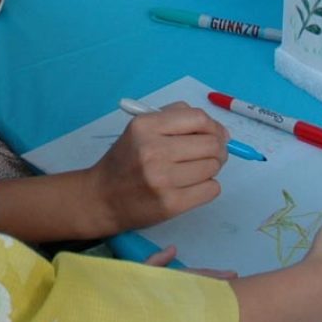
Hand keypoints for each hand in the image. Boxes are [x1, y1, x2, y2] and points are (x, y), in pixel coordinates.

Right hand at [88, 102, 227, 235]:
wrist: (101, 198)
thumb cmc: (126, 161)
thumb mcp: (140, 129)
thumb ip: (175, 118)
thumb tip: (219, 130)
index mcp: (145, 127)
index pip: (198, 118)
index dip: (214, 126)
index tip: (216, 134)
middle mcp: (152, 151)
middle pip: (211, 144)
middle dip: (218, 149)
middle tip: (212, 154)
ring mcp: (162, 179)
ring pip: (213, 167)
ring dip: (211, 169)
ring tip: (195, 171)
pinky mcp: (171, 204)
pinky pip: (211, 189)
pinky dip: (207, 187)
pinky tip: (191, 186)